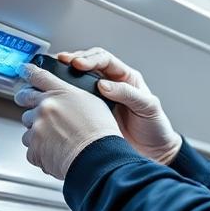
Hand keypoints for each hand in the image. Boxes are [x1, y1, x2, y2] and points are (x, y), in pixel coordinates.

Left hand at [14, 62, 121, 179]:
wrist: (97, 157)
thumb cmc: (100, 133)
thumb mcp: (93, 102)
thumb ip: (73, 96)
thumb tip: (64, 98)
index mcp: (61, 93)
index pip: (39, 76)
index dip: (29, 71)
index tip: (23, 69)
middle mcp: (46, 107)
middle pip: (25, 97)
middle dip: (26, 101)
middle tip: (35, 108)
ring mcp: (38, 127)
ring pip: (28, 126)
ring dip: (37, 131)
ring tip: (57, 139)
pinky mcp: (34, 147)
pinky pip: (31, 148)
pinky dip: (41, 152)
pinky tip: (56, 152)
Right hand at [58, 47, 181, 164]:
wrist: (154, 152)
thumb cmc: (155, 127)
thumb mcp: (147, 107)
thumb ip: (127, 93)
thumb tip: (104, 85)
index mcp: (125, 78)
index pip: (105, 60)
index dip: (90, 58)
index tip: (78, 64)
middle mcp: (111, 85)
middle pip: (88, 64)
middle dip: (73, 60)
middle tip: (62, 63)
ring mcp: (100, 99)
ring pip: (79, 81)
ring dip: (66, 76)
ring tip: (54, 75)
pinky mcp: (92, 114)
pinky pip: (76, 101)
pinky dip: (66, 97)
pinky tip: (58, 97)